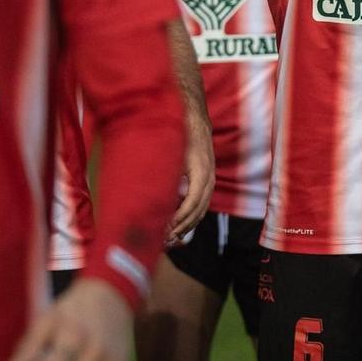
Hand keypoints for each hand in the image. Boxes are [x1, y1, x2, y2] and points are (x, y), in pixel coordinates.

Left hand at [167, 124, 213, 245]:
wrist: (195, 120)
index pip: (192, 201)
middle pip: (198, 209)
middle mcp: (208, 178)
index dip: (179, 217)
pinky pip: (202, 204)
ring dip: (188, 225)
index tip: (166, 228)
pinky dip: (193, 217)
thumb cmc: (181, 134)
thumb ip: (167, 172)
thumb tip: (152, 193)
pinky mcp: (206, 181)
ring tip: (172, 238)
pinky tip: (181, 226)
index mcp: (200, 171)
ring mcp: (210, 180)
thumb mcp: (172, 152)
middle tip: (166, 239)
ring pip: (202, 209)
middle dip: (183, 226)